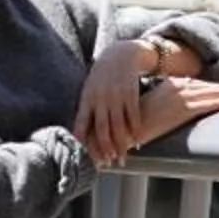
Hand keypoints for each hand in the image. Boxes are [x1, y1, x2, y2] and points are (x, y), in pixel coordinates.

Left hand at [75, 39, 155, 158]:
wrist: (121, 54)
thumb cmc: (103, 76)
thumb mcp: (90, 88)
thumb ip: (87, 107)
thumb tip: (81, 132)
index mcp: (87, 98)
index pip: (81, 122)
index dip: (82, 140)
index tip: (82, 156)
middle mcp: (100, 99)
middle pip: (102, 129)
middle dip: (105, 148)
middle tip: (109, 163)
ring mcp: (116, 96)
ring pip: (119, 126)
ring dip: (121, 144)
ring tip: (123, 157)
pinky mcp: (131, 94)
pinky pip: (133, 116)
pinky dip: (135, 130)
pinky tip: (136, 140)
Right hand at [84, 76, 218, 167]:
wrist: (123, 126)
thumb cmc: (132, 121)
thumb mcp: (148, 106)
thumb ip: (162, 103)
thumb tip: (172, 110)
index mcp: (167, 84)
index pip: (195, 85)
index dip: (212, 88)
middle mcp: (175, 87)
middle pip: (206, 87)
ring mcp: (179, 97)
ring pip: (211, 93)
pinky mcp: (182, 109)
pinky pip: (209, 103)